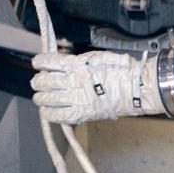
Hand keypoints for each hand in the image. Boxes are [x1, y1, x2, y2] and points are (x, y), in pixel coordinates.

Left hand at [30, 50, 161, 124]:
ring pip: (46, 99)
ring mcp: (75, 99)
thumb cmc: (122, 70)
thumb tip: (65, 63)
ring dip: (40, 98)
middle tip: (38, 83)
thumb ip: (81, 59)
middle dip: (37, 82)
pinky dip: (48, 114)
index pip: (49, 62)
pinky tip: (47, 111)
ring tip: (41, 98)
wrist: (136, 89)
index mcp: (77, 65)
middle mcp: (72, 81)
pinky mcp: (81, 114)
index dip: (39, 62)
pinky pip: (57, 115)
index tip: (37, 63)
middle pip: (43, 82)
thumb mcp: (101, 56)